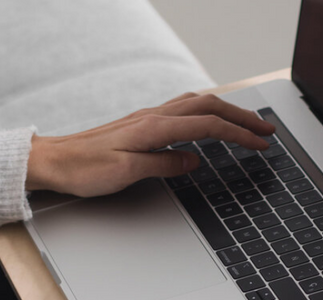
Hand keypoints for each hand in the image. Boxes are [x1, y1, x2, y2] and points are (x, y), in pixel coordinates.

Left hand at [26, 93, 274, 195]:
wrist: (55, 161)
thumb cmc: (85, 170)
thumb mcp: (127, 173)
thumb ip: (163, 164)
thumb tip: (193, 161)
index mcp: (154, 128)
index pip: (208, 126)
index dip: (239, 134)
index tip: (260, 144)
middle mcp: (154, 117)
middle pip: (209, 108)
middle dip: (243, 117)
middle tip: (267, 130)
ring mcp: (149, 118)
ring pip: (198, 104)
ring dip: (228, 112)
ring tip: (248, 124)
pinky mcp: (144, 124)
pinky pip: (185, 110)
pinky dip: (208, 113)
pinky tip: (212, 122)